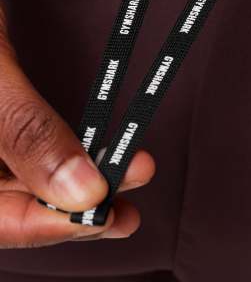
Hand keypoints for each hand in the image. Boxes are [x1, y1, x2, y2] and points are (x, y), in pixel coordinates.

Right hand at [0, 6, 155, 247]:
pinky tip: (98, 159)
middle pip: (15, 208)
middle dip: (77, 211)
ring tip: (128, 181)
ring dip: (79, 184)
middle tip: (127, 211)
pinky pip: (28, 156)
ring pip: (26, 184)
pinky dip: (66, 157)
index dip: (55, 226)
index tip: (108, 215)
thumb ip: (28, 132)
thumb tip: (84, 191)